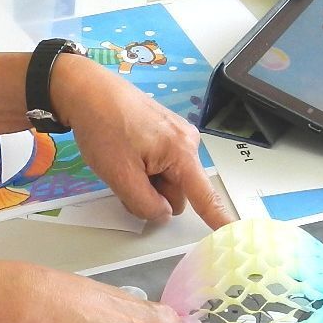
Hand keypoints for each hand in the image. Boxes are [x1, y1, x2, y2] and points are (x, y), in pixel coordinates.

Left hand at [50, 53, 231, 226]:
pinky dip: (144, 168)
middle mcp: (187, 142)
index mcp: (181, 152)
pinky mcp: (165, 131)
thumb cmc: (103, 127)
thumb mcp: (119, 175)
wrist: (86, 89)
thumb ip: (144, 203)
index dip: (219, 217)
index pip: (205, 196)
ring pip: (167, 179)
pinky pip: (161, 164)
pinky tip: (126, 152)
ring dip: (146, 181)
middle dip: (154, 194)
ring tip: (123, 160)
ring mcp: (177, 134)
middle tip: (125, 177)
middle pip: (178, 192)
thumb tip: (163, 214)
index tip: (236, 233)